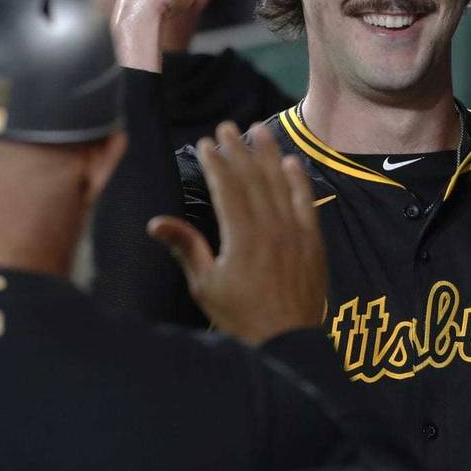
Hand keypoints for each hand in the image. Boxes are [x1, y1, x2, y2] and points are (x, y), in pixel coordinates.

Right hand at [147, 122, 326, 345]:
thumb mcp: (206, 286)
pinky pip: (307, 203)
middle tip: (227, 127)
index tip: (206, 143)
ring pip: (281, 184)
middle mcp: (272, 228)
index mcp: (242, 237)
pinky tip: (293, 162)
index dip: (216, 162)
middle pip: (254, 179)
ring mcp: (297, 233)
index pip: (228, 188)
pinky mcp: (314, 243)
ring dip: (270, 155)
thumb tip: (156, 221)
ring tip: (259, 130)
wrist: (287, 343)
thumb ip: (187, 247)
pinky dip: (300, 181)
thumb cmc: (241, 318)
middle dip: (239, 150)